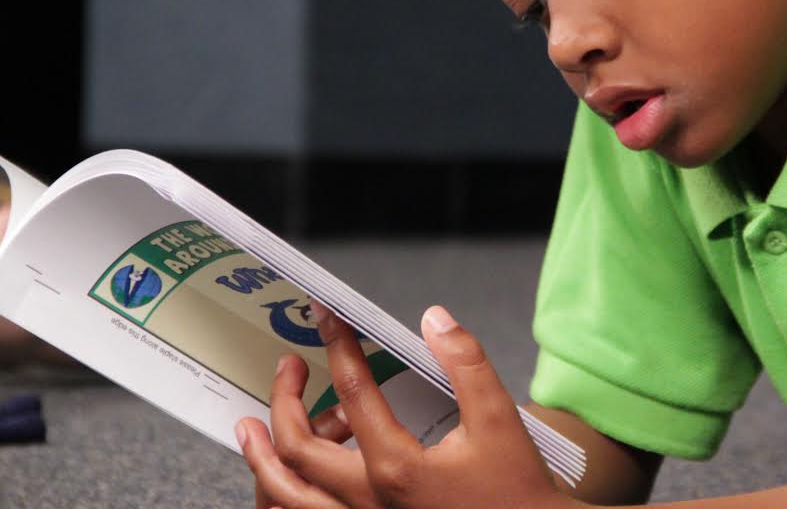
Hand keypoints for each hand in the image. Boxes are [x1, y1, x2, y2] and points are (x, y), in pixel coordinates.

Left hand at [237, 303, 577, 508]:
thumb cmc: (516, 489)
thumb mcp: (500, 417)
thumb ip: (466, 363)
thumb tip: (433, 319)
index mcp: (397, 467)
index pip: (353, 394)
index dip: (338, 347)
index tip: (328, 317)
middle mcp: (370, 501)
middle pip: (299, 450)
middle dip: (284, 401)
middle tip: (288, 367)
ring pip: (288, 499)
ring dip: (262, 460)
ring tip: (249, 429)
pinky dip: (285, 498)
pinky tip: (281, 480)